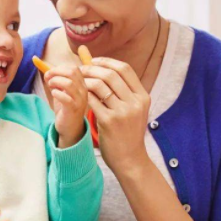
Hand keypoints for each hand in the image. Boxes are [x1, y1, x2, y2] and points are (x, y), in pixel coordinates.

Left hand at [44, 64, 87, 147]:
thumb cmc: (65, 109)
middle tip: (48, 78)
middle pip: (72, 72)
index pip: (74, 68)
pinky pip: (66, 97)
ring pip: (69, 83)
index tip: (50, 74)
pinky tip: (54, 94)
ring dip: (55, 82)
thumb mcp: (61, 92)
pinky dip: (57, 93)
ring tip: (51, 87)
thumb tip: (45, 68)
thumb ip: (56, 81)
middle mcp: (83, 90)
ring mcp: (80, 100)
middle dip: (56, 72)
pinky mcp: (74, 109)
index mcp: (82, 84)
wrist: (70, 128)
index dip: (59, 68)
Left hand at [80, 58, 150, 173]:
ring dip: (86, 80)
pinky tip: (79, 95)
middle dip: (92, 68)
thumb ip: (123, 92)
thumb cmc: (128, 133)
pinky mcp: (109, 122)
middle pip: (111, 74)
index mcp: (142, 96)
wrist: (130, 160)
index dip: (108, 62)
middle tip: (81, 69)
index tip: (94, 61)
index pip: (125, 69)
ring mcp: (123, 112)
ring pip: (100, 85)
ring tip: (78, 81)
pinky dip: (84, 94)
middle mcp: (135, 102)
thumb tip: (104, 69)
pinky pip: (92, 100)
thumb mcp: (134, 110)